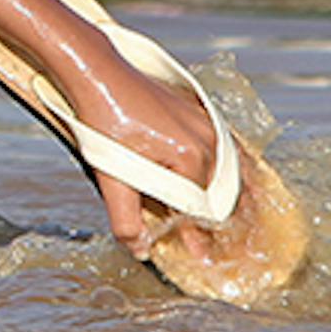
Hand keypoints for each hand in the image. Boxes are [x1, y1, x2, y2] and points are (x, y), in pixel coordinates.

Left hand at [58, 51, 215, 255]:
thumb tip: (140, 250)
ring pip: (224, 173)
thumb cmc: (101, 119)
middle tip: (222, 248)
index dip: (196, 238)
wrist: (98, 72)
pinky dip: (224, 172)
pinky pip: (222, 151)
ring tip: (232, 223)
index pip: (199, 212)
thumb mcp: (110, 175)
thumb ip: (126, 217)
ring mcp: (207, 124)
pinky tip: (225, 183)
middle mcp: (208, 141)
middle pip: (217, 194)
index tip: (201, 260)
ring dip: (225, 198)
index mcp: (190, 159)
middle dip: (216, 221)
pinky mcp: (201, 112)